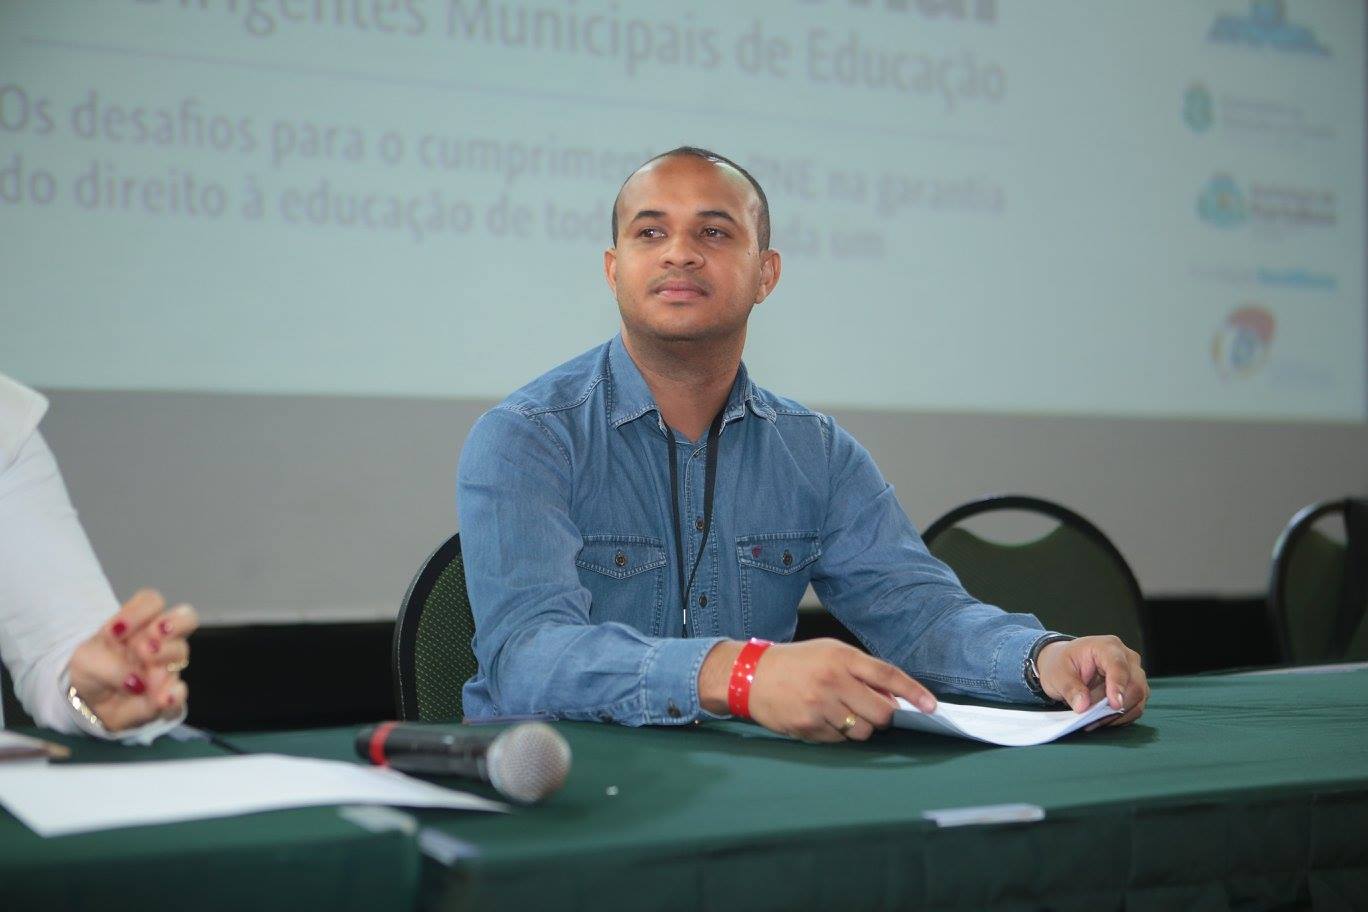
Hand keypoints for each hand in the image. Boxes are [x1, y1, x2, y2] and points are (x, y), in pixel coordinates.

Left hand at [66, 589, 197, 732]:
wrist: (86, 707)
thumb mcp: (86, 661)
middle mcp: (160, 641)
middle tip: (150, 642)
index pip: (152, 601)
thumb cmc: (90, 672)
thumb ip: (109, 664)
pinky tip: (161, 699)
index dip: (139, 612)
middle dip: (173, 624)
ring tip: (143, 676)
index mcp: (139, 624)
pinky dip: (174, 695)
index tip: (116, 632)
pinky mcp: (168, 696)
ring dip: (164, 658)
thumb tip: (137, 682)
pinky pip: (181, 693)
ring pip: (181, 653)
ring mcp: (167, 667)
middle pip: (186, 617)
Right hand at [700, 638, 935, 742]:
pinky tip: (821, 717)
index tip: (931, 706)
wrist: (750, 675)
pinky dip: (838, 733)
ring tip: (840, 712)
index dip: (913, 692)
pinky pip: (839, 740)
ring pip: (862, 731)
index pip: (887, 675)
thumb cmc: (796, 662)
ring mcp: (819, 706)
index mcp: (841, 657)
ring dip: (860, 726)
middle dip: (884, 716)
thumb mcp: (829, 652)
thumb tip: (894, 697)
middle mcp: (832, 681)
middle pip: (881, 712)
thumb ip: (862, 671)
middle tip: (872, 709)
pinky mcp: (807, 727)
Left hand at [1035, 635, 1147, 727]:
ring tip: (1092, 718)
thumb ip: (1070, 688)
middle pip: (1134, 685)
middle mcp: (1126, 658)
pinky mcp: (1135, 689)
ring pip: (1137, 699)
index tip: (1114, 704)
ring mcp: (1134, 673)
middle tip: (1091, 715)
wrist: (1065, 664)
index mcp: (1106, 646)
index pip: (1119, 666)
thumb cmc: (1063, 663)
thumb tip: (1083, 706)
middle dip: (1114, 706)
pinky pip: (1135, 707)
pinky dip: (1119, 717)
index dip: (1118, 686)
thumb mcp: (1057, 673)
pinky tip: (1101, 718)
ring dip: (1116, 714)